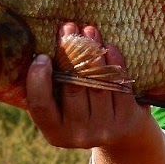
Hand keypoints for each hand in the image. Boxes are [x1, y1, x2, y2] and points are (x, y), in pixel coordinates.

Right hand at [26, 23, 153, 150]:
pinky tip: (110, 47)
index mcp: (55, 132)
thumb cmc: (84, 112)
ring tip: (90, 30)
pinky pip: (120, 86)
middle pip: (73, 88)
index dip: (38, 80)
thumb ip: (50, 89)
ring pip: (98, 84)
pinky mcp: (128, 119)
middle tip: (68, 28)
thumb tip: (36, 48)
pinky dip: (115, 63)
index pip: (41, 105)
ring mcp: (105, 128)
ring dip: (94, 53)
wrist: (124, 135)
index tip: (42, 55)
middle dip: (70, 53)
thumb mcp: (62, 109)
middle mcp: (79, 135)